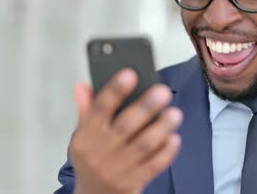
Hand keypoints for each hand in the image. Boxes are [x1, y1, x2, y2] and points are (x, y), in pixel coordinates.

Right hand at [70, 69, 182, 193]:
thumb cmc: (92, 161)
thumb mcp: (82, 137)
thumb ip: (86, 111)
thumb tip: (82, 85)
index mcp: (86, 137)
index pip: (99, 109)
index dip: (115, 90)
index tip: (130, 74)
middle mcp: (100, 152)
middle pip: (125, 126)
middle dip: (146, 107)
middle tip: (163, 91)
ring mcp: (117, 169)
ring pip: (143, 146)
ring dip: (161, 128)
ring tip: (175, 113)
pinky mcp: (133, 183)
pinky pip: (153, 166)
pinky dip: (166, 152)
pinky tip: (175, 138)